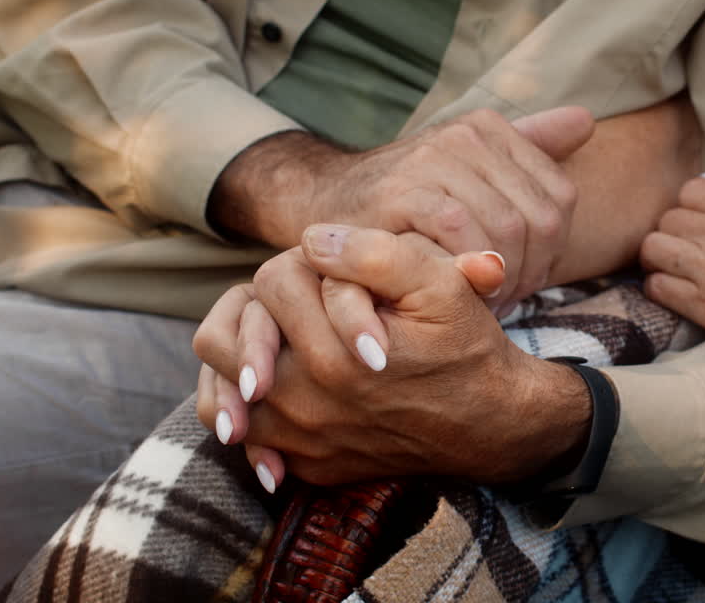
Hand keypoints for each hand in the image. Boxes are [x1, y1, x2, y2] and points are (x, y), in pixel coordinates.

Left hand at [193, 225, 589, 490]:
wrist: (491, 422)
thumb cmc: (465, 348)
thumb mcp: (440, 283)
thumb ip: (372, 253)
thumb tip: (312, 240)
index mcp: (331, 356)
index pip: (272, 281)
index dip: (306, 260)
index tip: (340, 270)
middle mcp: (303, 405)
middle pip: (221, 334)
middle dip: (260, 304)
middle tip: (302, 298)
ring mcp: (299, 441)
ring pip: (213, 393)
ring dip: (236, 356)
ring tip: (273, 336)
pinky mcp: (306, 464)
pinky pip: (245, 437)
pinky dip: (244, 410)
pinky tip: (272, 385)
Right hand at [210, 107, 594, 308]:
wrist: (321, 201)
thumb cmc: (404, 197)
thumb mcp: (467, 168)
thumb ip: (527, 146)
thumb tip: (585, 121)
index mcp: (490, 128)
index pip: (560, 199)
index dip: (552, 251)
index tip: (523, 278)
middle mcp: (466, 135)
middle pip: (538, 221)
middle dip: (530, 273)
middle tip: (504, 300)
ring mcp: (434, 159)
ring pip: (507, 232)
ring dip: (500, 280)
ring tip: (480, 300)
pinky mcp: (403, 191)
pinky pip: (462, 235)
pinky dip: (466, 271)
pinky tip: (454, 290)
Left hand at [639, 166, 704, 358]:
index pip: (688, 191)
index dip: (695, 206)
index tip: (704, 220)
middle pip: (668, 219)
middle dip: (678, 230)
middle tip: (692, 244)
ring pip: (653, 249)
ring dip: (662, 255)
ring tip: (677, 263)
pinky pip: (657, 288)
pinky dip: (661, 287)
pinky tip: (679, 288)